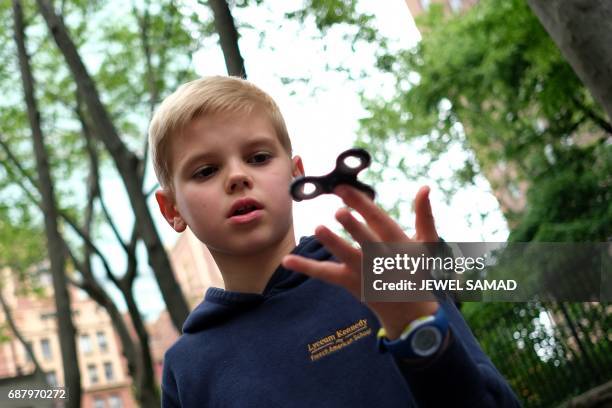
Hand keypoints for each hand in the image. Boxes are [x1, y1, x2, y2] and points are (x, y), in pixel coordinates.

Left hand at [282, 184, 439, 339]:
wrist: (410, 311)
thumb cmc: (416, 269)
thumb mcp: (427, 243)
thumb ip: (424, 214)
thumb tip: (425, 187)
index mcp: (398, 244)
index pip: (379, 220)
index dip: (363, 204)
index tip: (345, 189)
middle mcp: (381, 258)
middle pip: (366, 241)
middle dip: (354, 227)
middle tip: (339, 211)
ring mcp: (364, 272)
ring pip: (347, 257)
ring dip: (333, 243)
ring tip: (318, 229)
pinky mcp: (349, 283)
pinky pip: (325, 274)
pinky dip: (306, 267)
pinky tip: (286, 259)